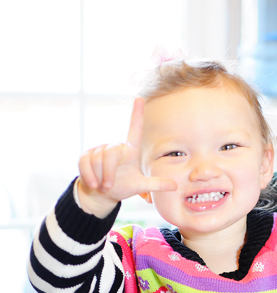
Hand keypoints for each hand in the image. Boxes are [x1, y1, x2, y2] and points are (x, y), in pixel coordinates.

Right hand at [77, 97, 175, 217]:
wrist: (101, 194)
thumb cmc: (123, 187)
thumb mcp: (140, 186)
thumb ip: (156, 184)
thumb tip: (175, 186)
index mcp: (130, 151)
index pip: (135, 130)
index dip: (137, 114)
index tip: (140, 98)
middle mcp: (115, 147)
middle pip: (110, 154)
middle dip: (108, 173)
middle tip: (109, 186)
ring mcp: (99, 150)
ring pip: (96, 160)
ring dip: (99, 176)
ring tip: (102, 185)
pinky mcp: (85, 155)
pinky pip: (85, 163)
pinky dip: (88, 176)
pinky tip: (92, 184)